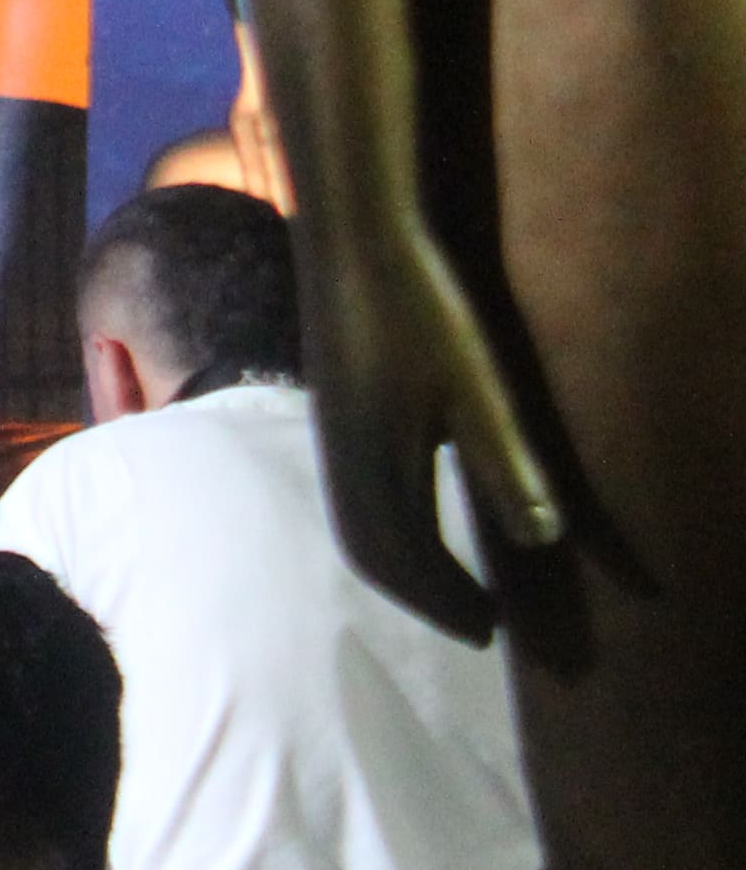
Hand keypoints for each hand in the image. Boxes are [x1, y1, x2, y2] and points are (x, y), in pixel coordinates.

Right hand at [296, 182, 563, 643]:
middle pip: (369, 550)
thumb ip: (504, 461)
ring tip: (444, 582)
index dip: (448, 600)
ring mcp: (328, 431)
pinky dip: (382, 526)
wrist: (353, 238)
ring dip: (398, 563)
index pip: (407, 557)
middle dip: (420, 594)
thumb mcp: (477, 387)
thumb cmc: (421, 309)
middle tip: (473, 622)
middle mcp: (340, 455)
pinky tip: (410, 512)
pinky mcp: (332, 409)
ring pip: (354, 522)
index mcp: (373, 460)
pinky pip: (351, 493)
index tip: (491, 631)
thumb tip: (540, 537)